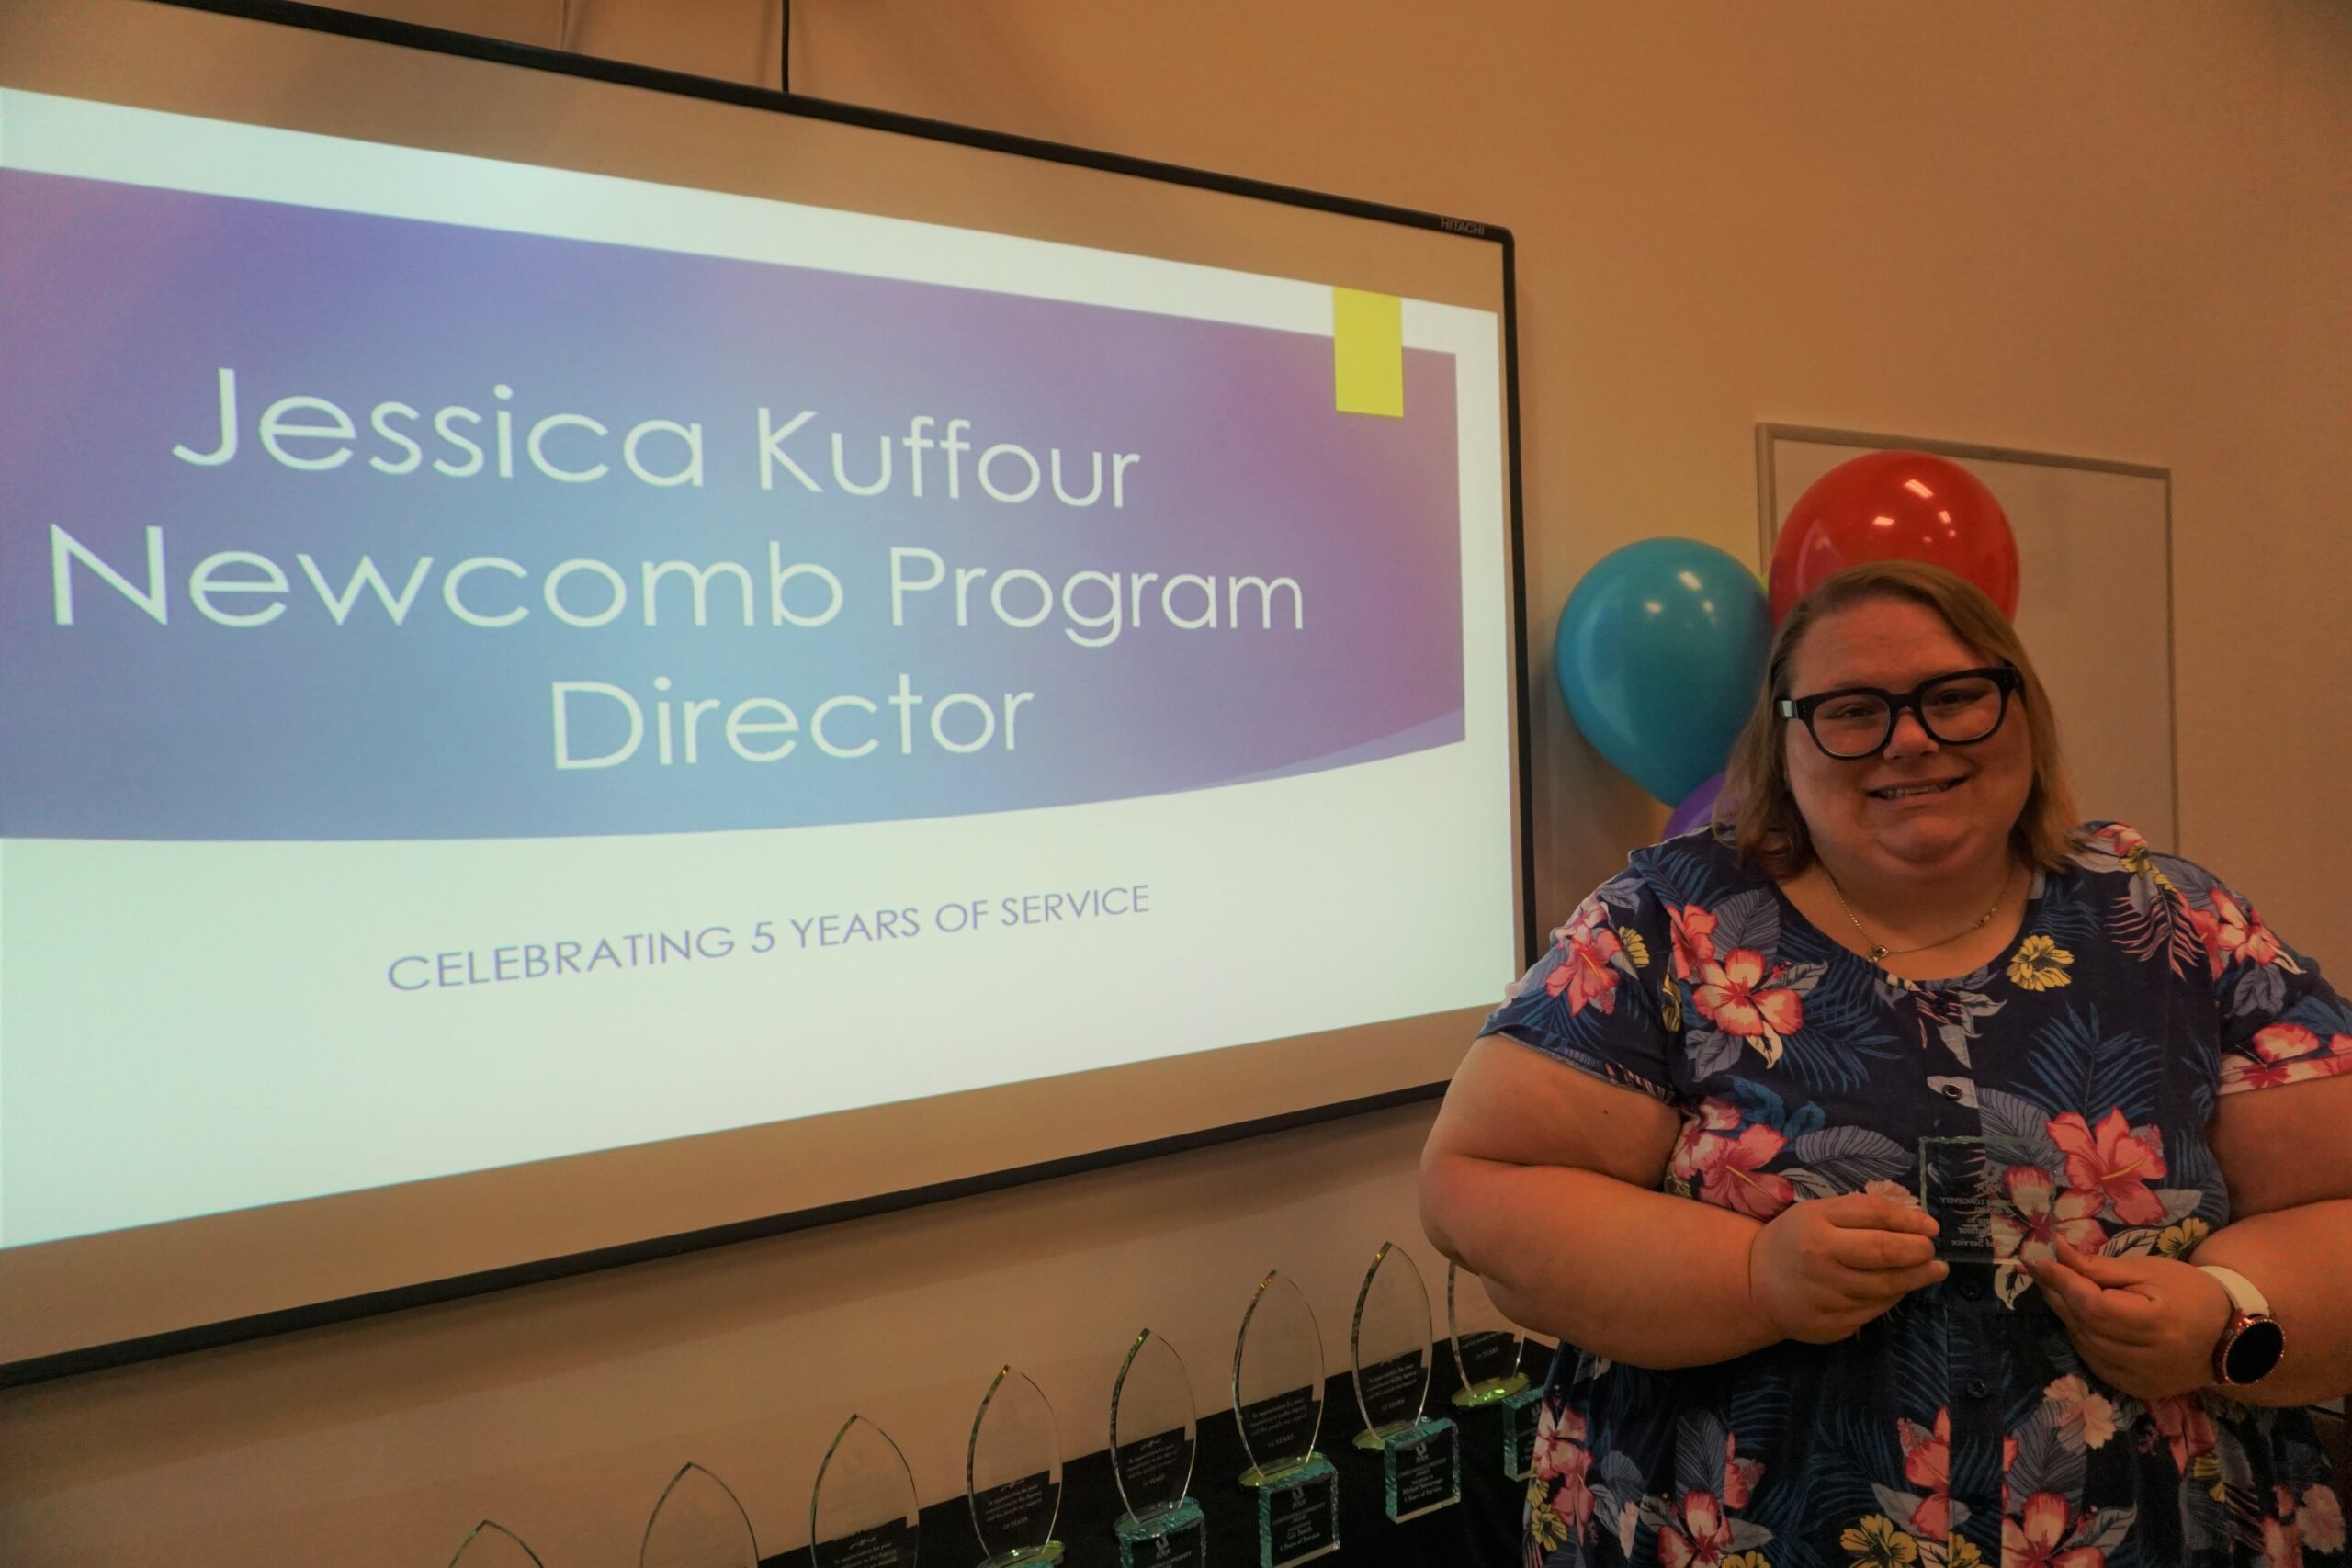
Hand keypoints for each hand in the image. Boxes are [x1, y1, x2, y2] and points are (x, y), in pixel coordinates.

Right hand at [1748, 1194, 1947, 1343]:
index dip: (1909, 1220)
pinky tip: (1897, 1289)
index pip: (1874, 1215)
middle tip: (1933, 1251)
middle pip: (1884, 1252)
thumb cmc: (1794, 1242)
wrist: (1755, 1286)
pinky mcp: (1831, 1324)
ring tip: (1933, 1270)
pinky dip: (1891, 1297)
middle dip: (1918, 1251)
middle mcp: (1819, 1258)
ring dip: (1915, 1278)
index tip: (1932, 1227)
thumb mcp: (1816, 1214)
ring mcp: (1825, 1295)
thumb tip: (1915, 1223)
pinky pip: (1873, 1310)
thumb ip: (1859, 1213)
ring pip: (1885, 1287)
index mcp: (1815, 1224)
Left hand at [2028, 1240, 2232, 1402]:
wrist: (2229, 1338)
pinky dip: (2082, 1337)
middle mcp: (2145, 1358)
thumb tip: (2057, 1252)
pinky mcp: (2135, 1389)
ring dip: (2066, 1315)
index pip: (2092, 1306)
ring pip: (2083, 1344)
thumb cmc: (2188, 1292)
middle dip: (2057, 1294)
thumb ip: (2099, 1268)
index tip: (2036, 1260)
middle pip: (2083, 1325)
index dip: (2061, 1282)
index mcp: (2154, 1324)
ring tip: (2059, 1289)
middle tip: (2041, 1270)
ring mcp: (2139, 1379)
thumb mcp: (2147, 1271)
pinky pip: (2093, 1360)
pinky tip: (2081, 1318)